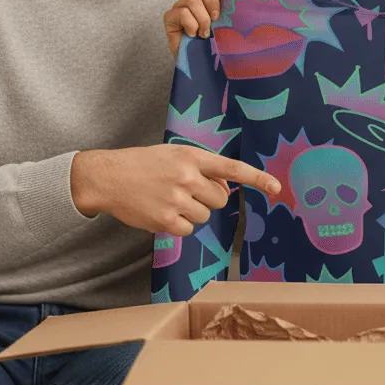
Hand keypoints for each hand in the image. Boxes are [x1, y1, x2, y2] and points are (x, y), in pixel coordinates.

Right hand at [71, 143, 279, 235]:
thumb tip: (225, 189)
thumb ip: (202, 168)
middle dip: (209, 199)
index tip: (276, 188)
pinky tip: (161, 211)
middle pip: (220, 199)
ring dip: (192, 212)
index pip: (232, 168)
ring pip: (204, 216)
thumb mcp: (174, 155)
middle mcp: (187, 176)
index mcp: (191, 156)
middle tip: (186, 192)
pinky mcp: (166, 220)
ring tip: (168, 199)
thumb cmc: (143, 164)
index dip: (257, 179)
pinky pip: (188, 229)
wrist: (108, 177)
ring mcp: (177, 199)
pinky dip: (178, 225)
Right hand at [163, 0, 241, 56]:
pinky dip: (192, 25)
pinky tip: (195, 35)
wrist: (208, 64)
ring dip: (203, 18)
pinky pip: (181, 13)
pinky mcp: (169, 18)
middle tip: (217, 17)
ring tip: (207, 32)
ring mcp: (180, 5)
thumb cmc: (221, 39)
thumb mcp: (232, 14)